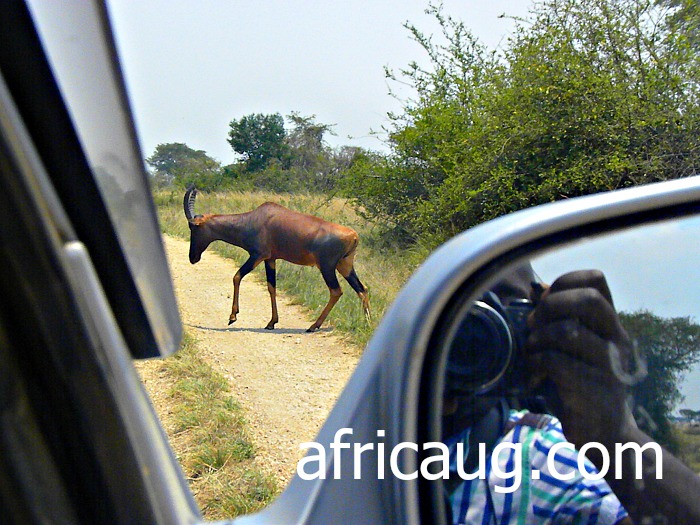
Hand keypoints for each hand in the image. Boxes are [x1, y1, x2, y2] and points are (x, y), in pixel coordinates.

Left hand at [526, 270, 636, 452]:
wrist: (605, 435)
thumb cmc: (580, 384)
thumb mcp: (572, 347)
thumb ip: (559, 319)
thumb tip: (538, 288)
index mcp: (609, 325)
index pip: (596, 280)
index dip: (564, 282)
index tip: (544, 302)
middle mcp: (616, 339)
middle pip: (588, 299)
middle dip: (550, 307)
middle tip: (534, 327)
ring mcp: (609, 365)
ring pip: (567, 331)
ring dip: (537, 340)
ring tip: (531, 354)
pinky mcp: (595, 390)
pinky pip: (555, 362)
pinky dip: (535, 365)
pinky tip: (534, 376)